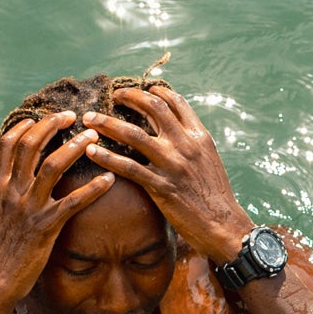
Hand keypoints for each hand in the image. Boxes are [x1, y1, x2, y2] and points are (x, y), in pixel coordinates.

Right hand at [0, 112, 113, 313]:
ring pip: (52, 166)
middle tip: (72, 115)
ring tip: (93, 136)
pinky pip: (72, 203)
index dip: (26, 126)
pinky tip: (109, 180)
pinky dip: (93, 189)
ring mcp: (28, 208)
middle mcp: (11, 192)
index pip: (8, 144)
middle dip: (52, 125)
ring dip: (74, 146)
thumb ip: (0, 195)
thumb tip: (5, 181)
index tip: (41, 116)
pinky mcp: (45, 227)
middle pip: (30, 145)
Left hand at [89, 85, 250, 263]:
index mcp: (199, 136)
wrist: (223, 224)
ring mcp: (172, 165)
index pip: (175, 102)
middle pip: (153, 108)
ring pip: (134, 135)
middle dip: (129, 96)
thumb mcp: (209, 160)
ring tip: (90, 118)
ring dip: (108, 123)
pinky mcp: (161, 187)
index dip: (154, 91)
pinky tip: (91, 152)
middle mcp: (186, 145)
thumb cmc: (215, 195)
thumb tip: (174, 130)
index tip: (139, 89)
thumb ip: (191, 143)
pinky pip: (128, 168)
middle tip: (113, 95)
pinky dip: (107, 157)